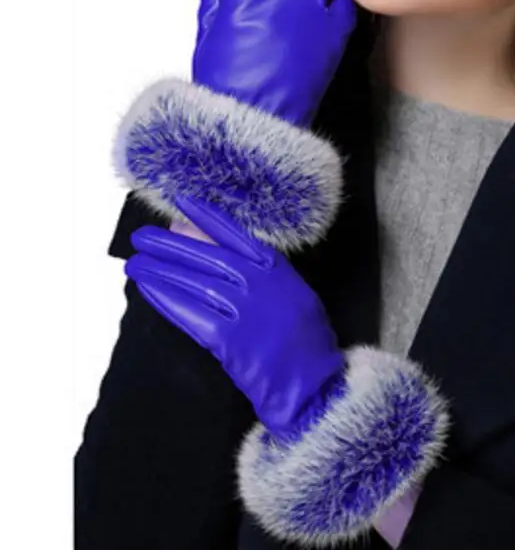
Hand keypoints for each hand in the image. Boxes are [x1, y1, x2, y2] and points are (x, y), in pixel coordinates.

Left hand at [124, 193, 346, 440]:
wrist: (310, 379)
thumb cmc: (304, 335)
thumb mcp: (291, 291)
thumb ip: (262, 271)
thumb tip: (223, 251)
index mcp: (275, 268)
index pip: (235, 235)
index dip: (206, 218)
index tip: (181, 204)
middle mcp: (257, 283)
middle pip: (206, 257)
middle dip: (170, 245)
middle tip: (141, 237)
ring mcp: (242, 310)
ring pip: (192, 283)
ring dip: (160, 271)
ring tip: (135, 263)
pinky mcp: (226, 338)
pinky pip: (190, 314)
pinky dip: (166, 299)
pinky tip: (148, 289)